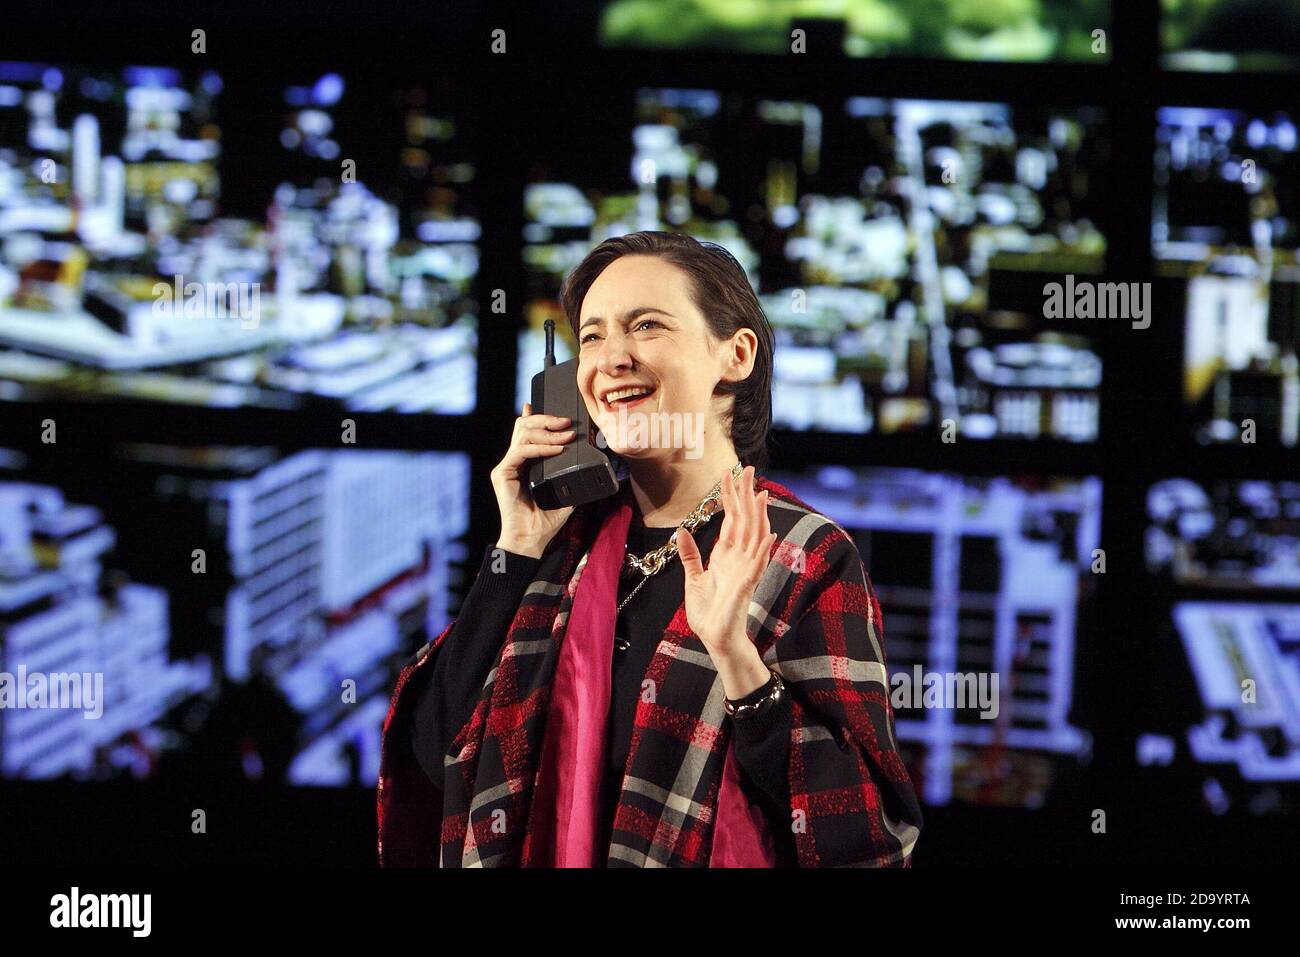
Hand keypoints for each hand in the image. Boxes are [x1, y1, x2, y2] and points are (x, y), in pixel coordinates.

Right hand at [490, 401, 576, 558]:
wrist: (531, 539)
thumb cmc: (546, 520)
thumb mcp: (565, 491)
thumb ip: (571, 474)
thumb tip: (591, 461)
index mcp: (524, 463)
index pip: (528, 431)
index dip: (539, 416)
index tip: (556, 410)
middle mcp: (513, 461)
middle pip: (524, 426)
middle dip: (547, 420)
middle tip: (567, 423)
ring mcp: (507, 466)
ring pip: (522, 434)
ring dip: (548, 432)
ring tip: (567, 437)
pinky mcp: (502, 473)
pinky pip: (521, 451)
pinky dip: (541, 448)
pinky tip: (557, 450)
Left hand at [676, 465, 776, 655]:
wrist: (715, 637)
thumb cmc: (708, 612)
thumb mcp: (693, 578)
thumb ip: (690, 555)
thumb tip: (681, 531)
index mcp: (725, 555)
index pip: (730, 519)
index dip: (730, 497)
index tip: (729, 475)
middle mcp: (738, 558)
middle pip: (744, 520)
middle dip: (745, 496)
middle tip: (748, 470)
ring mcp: (745, 571)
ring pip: (754, 537)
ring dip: (758, 516)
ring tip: (761, 493)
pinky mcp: (746, 586)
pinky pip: (757, 565)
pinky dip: (764, 549)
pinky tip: (768, 534)